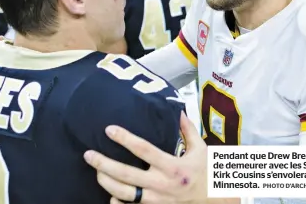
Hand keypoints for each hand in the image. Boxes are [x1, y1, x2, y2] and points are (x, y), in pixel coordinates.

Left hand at [83, 112, 208, 203]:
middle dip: (104, 164)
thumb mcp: (201, 150)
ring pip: (124, 194)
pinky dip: (118, 202)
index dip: (125, 139)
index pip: (144, 150)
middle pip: (126, 174)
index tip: (109, 130)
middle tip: (88, 154)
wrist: (217, 203)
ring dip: (106, 182)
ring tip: (95, 171)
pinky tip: (110, 194)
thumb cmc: (207, 175)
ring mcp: (157, 201)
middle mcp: (162, 185)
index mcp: (173, 166)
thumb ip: (188, 130)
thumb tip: (179, 111)